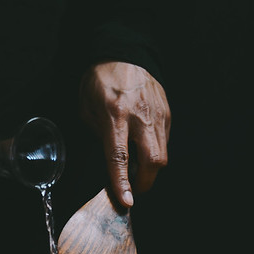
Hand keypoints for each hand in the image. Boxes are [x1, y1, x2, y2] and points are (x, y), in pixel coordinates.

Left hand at [80, 62, 170, 206]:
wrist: (123, 52)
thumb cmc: (100, 80)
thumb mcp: (86, 109)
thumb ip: (98, 136)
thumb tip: (111, 162)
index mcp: (115, 114)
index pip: (120, 157)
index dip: (122, 183)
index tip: (126, 201)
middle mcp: (141, 115)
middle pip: (153, 161)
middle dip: (145, 183)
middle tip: (133, 189)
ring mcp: (158, 114)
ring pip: (163, 155)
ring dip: (150, 170)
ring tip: (136, 169)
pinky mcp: (167, 112)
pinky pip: (164, 142)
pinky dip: (154, 153)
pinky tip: (142, 149)